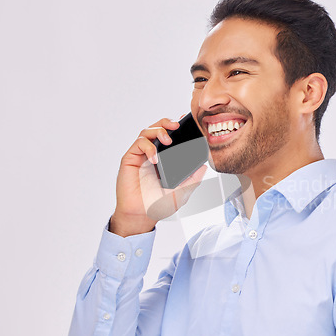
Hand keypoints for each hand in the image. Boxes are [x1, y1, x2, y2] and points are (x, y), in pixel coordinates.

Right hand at [109, 117, 206, 236]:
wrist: (141, 215)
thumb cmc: (158, 204)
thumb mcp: (182, 192)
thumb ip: (193, 180)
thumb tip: (204, 167)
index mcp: (165, 158)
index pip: (170, 136)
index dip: (177, 126)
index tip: (186, 120)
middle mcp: (152, 153)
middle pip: (158, 128)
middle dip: (167, 122)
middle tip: (177, 125)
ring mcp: (141, 155)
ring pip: (147, 131)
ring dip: (158, 130)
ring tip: (167, 139)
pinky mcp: (130, 159)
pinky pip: (138, 144)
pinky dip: (148, 146)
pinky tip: (155, 157)